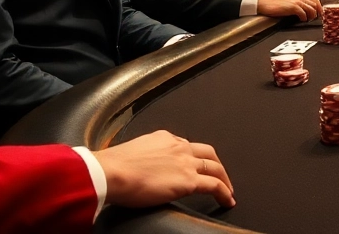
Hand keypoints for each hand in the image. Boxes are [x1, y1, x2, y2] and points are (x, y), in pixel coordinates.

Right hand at [93, 130, 234, 208]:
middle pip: (207, 153)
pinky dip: (224, 192)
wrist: (110, 171)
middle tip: (220, 175)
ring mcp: (186, 162)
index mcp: (164, 138)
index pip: (186, 145)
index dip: (193, 157)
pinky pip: (215, 185)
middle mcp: (178, 147)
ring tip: (228, 190)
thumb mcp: (131, 154)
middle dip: (216, 164)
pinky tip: (227, 199)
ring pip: (215, 167)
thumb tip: (138, 168)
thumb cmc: (112, 166)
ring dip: (224, 179)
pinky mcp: (189, 180)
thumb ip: (142, 158)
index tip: (195, 165)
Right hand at [256, 0, 321, 20]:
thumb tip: (308, 9)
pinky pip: (303, 14)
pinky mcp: (292, 7)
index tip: (319, 14)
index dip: (319, 8)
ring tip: (307, 20)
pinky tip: (301, 19)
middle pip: (315, 5)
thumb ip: (300, 1)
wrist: (265, 2)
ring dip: (311, 16)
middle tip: (315, 19)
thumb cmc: (277, 2)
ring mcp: (296, 1)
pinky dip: (304, 18)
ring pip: (311, 9)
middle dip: (317, 13)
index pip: (316, 0)